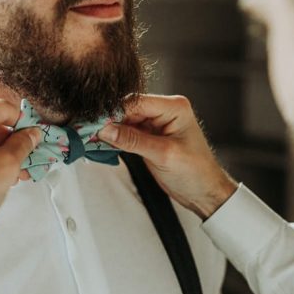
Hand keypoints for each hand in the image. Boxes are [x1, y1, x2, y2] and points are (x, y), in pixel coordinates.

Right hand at [98, 95, 237, 219]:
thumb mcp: (163, 155)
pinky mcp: (150, 137)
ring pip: (125, 121)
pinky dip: (115, 140)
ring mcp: (156, 124)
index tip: (95, 122)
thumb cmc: (196, 172)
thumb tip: (106, 130)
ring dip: (110, 131)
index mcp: (174, 107)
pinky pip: (128, 133)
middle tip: (89, 132)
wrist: (205, 192)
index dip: (114, 111)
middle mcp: (165, 111)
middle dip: (109, 121)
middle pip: (128, 109)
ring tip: (91, 139)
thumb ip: (133, 141)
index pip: (136, 102)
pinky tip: (102, 145)